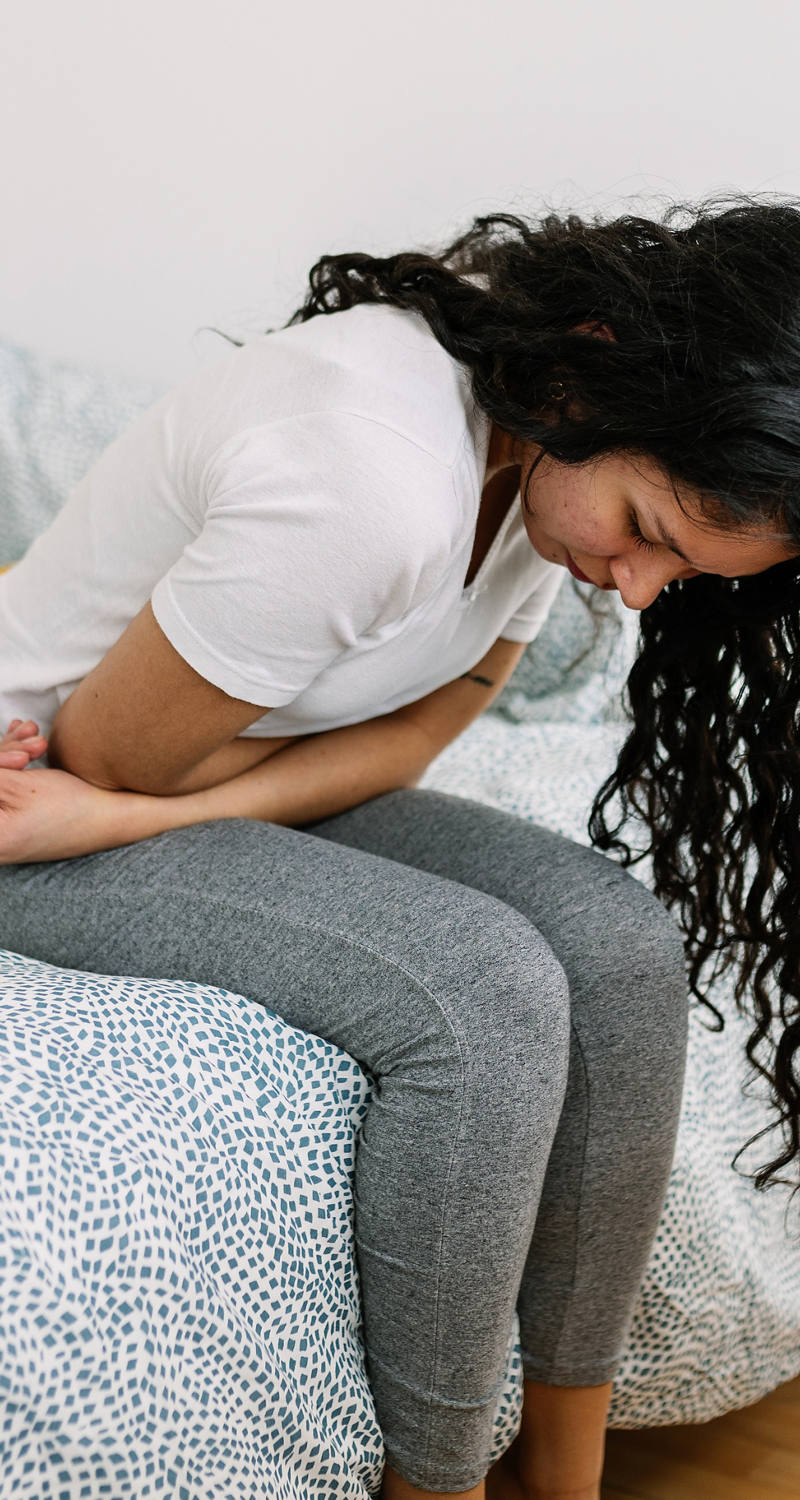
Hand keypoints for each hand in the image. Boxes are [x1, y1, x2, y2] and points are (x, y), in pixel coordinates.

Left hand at [0, 717, 205, 863]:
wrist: (115, 819)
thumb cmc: (72, 809)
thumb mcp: (18, 785)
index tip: (18, 757)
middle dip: (2, 754)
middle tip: (33, 744)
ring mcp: (3, 824)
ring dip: (10, 751)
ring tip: (38, 739)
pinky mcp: (14, 813)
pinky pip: (4, 779)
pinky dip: (13, 759)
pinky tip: (30, 740)